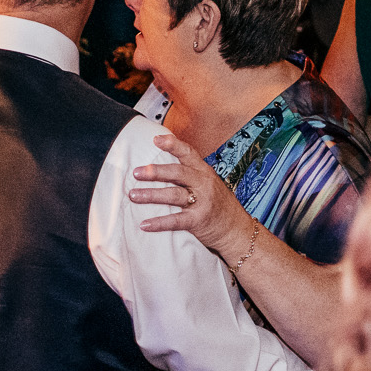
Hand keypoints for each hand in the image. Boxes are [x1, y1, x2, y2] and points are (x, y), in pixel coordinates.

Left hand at [130, 132, 253, 259]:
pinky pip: (176, 221)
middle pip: (178, 173)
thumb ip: (190, 175)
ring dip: (151, 195)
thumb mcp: (208, 184)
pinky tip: (144, 224)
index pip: (188, 153)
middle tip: (136, 172)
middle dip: (155, 171)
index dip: (172, 145)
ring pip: (174, 195)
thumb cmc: (219, 206)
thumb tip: (160, 167)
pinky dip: (159, 223)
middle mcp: (204, 184)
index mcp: (205, 172)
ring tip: (133, 195)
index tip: (155, 139)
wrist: (237, 231)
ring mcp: (202, 202)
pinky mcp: (199, 221)